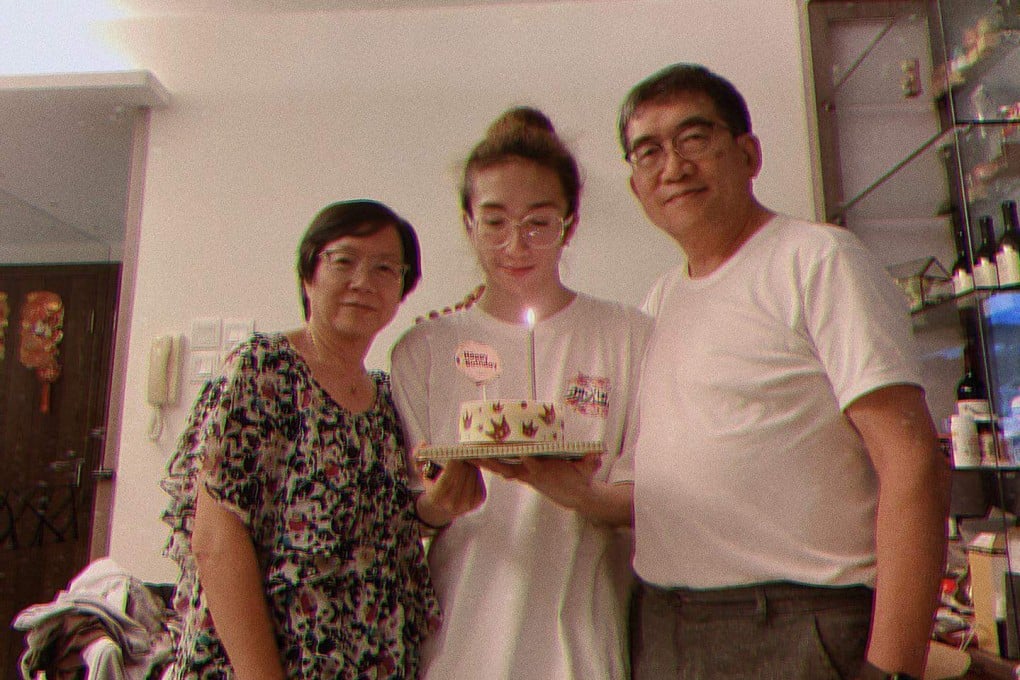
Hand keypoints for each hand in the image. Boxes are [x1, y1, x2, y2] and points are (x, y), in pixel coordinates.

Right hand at [416, 447, 485, 525]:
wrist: (442, 506)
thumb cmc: (432, 483)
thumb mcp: (421, 470)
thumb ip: (417, 455)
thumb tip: (423, 443)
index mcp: (436, 497)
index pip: (446, 478)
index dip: (451, 464)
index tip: (453, 454)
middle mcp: (453, 504)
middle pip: (462, 475)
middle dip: (462, 460)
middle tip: (461, 451)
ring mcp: (467, 504)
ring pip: (472, 475)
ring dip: (470, 464)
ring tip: (465, 459)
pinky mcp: (478, 500)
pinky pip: (479, 480)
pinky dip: (476, 471)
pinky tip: (469, 468)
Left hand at [476, 452, 601, 510]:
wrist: (576, 496)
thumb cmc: (581, 478)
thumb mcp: (589, 469)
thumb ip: (591, 461)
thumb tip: (596, 454)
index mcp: (544, 470)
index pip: (531, 462)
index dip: (523, 457)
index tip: (512, 450)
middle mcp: (530, 473)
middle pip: (507, 467)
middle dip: (491, 460)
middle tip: (473, 453)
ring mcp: (525, 476)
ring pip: (501, 468)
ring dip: (485, 462)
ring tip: (467, 454)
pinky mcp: (522, 476)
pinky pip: (503, 468)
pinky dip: (491, 463)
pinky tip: (477, 457)